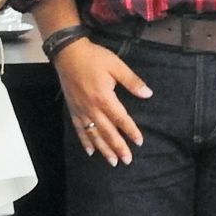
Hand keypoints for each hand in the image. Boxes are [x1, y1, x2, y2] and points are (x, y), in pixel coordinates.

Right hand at [56, 37, 150, 164]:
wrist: (68, 53)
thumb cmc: (93, 58)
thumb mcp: (116, 66)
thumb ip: (132, 81)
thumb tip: (148, 94)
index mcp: (104, 98)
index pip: (121, 119)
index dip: (131, 131)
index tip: (139, 142)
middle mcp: (92, 108)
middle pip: (107, 132)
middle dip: (118, 147)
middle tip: (127, 160)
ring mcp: (81, 111)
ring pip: (93, 134)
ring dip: (103, 149)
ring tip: (112, 161)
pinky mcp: (73, 109)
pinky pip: (79, 129)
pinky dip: (85, 141)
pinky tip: (91, 151)